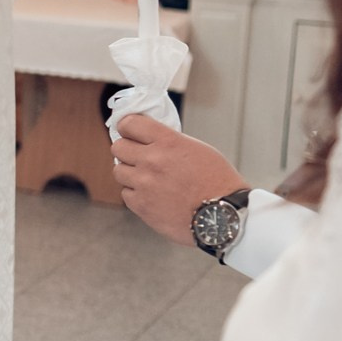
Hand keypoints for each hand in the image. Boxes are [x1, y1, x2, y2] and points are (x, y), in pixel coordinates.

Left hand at [113, 114, 248, 245]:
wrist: (223, 217)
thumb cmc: (217, 182)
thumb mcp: (198, 149)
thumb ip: (169, 142)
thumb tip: (148, 139)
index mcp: (168, 142)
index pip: (130, 123)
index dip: (128, 126)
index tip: (130, 131)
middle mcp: (152, 160)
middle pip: (118, 147)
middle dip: (127, 150)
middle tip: (138, 156)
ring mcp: (144, 184)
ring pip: (119, 171)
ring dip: (130, 173)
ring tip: (147, 178)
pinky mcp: (141, 205)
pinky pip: (126, 193)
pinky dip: (136, 194)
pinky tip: (152, 195)